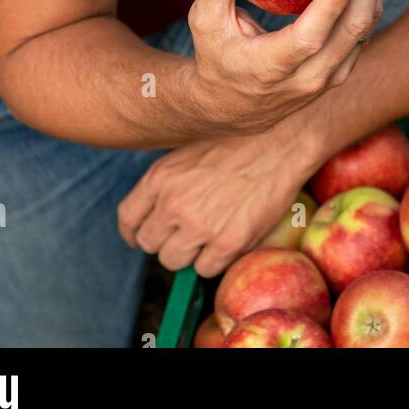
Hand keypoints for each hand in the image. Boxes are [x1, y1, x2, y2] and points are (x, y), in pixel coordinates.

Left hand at [117, 124, 316, 275]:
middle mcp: (173, 204)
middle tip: (186, 232)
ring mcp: (199, 226)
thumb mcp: (189, 149)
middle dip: (165, 240)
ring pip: (174, 261)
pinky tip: (228, 237)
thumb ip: (168, 180)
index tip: (142, 235)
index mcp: (159, 177)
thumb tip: (157, 207)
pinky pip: (205, 269)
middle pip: (150, 244)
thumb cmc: (238, 138)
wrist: (281, 138)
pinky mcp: (228, 243)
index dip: (134, 232)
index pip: (128, 219)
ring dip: (189, 253)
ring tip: (210, 233)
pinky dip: (215, 259)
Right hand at [184, 0, 385, 136]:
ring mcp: (327, 78)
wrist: (232, 109)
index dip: (329, 7)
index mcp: (269, 67)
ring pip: (364, 31)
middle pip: (350, 31)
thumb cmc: (216, 57)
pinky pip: (363, 33)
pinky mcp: (338, 72)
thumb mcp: (206, 21)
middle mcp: (306, 78)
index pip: (307, 39)